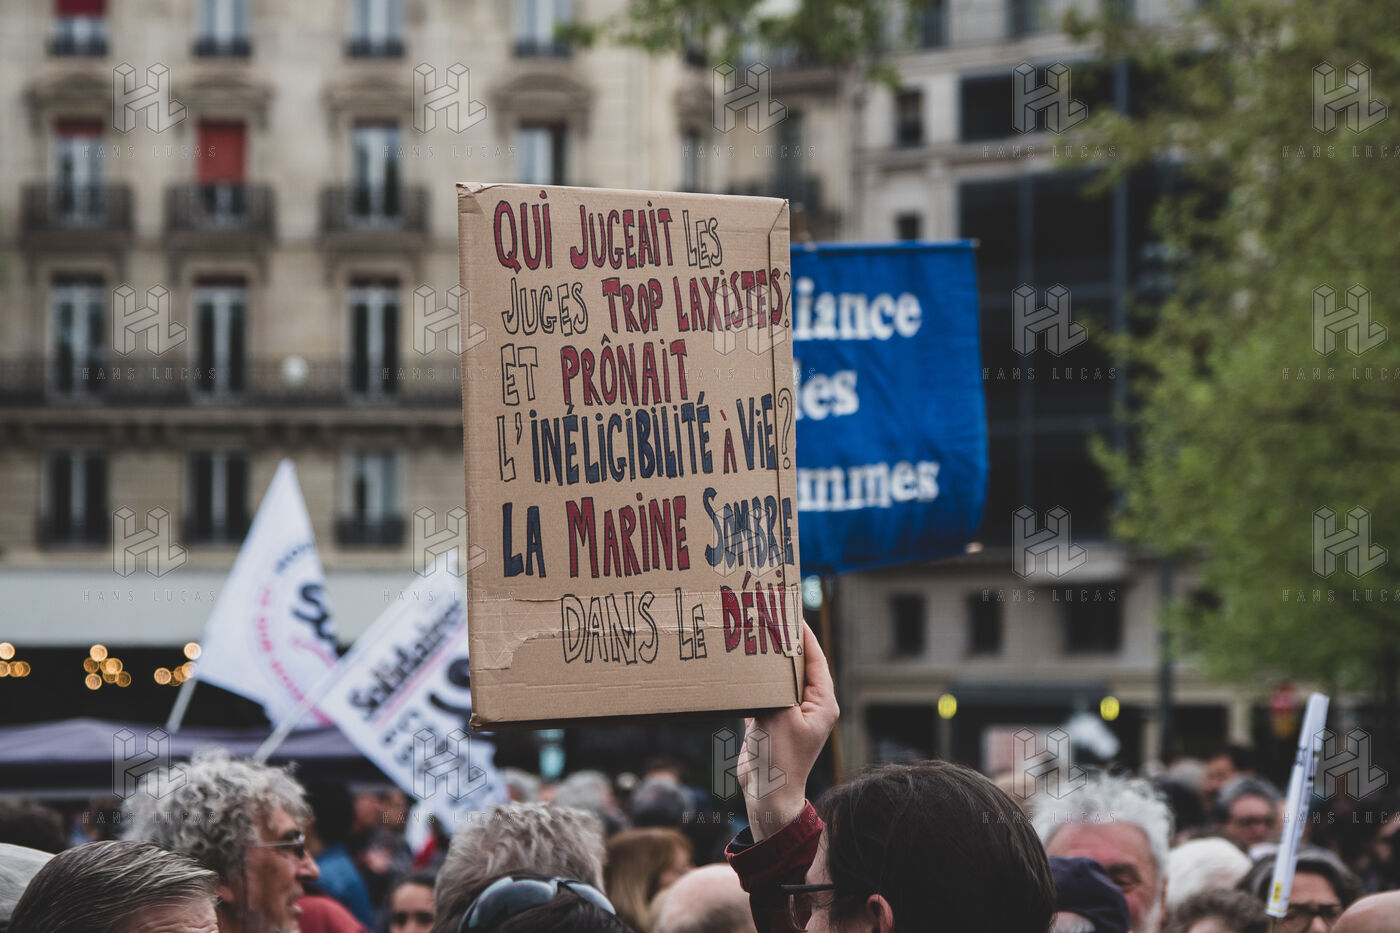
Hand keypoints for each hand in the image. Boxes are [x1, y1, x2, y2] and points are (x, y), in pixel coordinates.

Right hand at [739, 623, 838, 840]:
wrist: (767, 794)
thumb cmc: (780, 759)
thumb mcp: (780, 716)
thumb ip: (775, 687)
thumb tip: (766, 661)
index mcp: (822, 702)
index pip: (815, 659)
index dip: (803, 635)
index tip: (789, 612)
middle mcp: (809, 705)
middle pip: (797, 666)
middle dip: (782, 644)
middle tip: (766, 619)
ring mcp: (790, 713)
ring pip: (778, 679)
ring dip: (765, 663)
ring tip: (751, 638)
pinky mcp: (771, 721)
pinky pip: (763, 693)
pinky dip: (752, 681)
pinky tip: (738, 668)